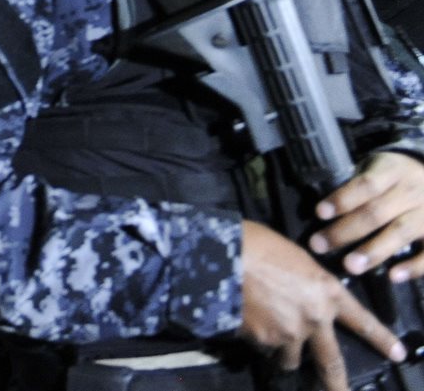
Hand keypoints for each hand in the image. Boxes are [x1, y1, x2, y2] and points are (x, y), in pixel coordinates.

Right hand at [240, 220, 404, 390]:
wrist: (223, 254)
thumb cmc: (258, 244)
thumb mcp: (295, 259)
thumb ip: (307, 285)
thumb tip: (302, 300)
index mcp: (327, 291)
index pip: (362, 321)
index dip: (382, 339)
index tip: (398, 354)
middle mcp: (315, 318)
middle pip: (331, 362)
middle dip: (337, 384)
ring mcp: (289, 333)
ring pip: (289, 358)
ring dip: (281, 352)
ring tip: (267, 332)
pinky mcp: (263, 340)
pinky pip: (263, 349)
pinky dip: (257, 340)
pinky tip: (246, 320)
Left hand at [309, 152, 423, 279]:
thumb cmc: (392, 178)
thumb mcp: (376, 170)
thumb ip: (355, 187)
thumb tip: (322, 214)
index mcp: (392, 171)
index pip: (366, 184)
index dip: (342, 199)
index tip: (319, 213)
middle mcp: (412, 190)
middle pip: (377, 211)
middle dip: (345, 231)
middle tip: (319, 245)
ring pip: (401, 231)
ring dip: (374, 250)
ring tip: (350, 266)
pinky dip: (413, 266)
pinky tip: (393, 276)